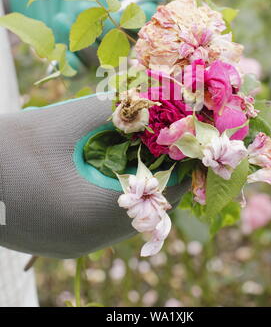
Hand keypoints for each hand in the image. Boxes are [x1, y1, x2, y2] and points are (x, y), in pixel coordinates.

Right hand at [0, 94, 188, 257]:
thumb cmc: (11, 148)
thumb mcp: (63, 122)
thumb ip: (113, 108)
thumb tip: (150, 93)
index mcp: (93, 213)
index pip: (165, 195)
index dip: (181, 165)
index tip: (183, 139)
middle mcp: (89, 240)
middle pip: (149, 210)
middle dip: (159, 174)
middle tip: (158, 142)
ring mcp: (75, 248)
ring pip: (128, 219)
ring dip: (137, 187)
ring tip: (133, 155)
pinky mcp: (63, 245)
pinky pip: (105, 224)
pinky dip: (114, 199)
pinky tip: (105, 173)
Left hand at [7, 0, 156, 66]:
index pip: (145, 12)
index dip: (143, 14)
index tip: (125, 8)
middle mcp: (111, 20)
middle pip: (126, 41)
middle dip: (108, 29)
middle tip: (85, 9)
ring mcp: (91, 38)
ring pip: (101, 56)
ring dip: (84, 41)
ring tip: (62, 17)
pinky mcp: (69, 49)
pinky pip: (77, 69)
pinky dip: (72, 64)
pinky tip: (61, 48)